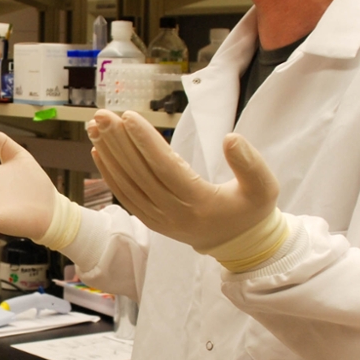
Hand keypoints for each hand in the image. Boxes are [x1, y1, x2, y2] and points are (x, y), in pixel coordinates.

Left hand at [87, 110, 285, 267]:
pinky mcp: (152, 221)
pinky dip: (110, 174)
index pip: (166, 168)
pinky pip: (125, 196)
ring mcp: (159, 219)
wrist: (239, 244)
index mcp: (199, 203)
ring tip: (95, 126)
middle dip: (119, 141)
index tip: (128, 117)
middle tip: (103, 114)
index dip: (145, 142)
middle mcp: (173, 213)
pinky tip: (99, 151)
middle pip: (140, 173)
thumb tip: (231, 138)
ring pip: (128, 184)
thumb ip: (250, 163)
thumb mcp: (264, 187)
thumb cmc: (251, 211)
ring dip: (109, 154)